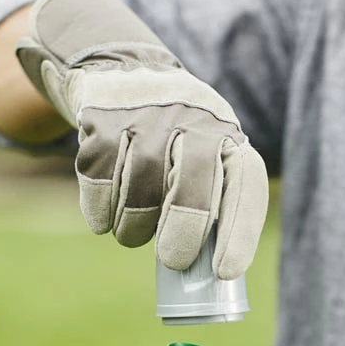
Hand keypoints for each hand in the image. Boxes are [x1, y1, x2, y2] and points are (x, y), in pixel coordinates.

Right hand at [15, 0, 268, 279]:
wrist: (120, 70)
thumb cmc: (174, 139)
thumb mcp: (206, 156)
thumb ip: (212, 202)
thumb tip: (210, 275)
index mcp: (226, 135)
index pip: (245, 182)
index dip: (239, 231)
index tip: (225, 272)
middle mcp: (190, 119)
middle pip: (192, 183)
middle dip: (182, 233)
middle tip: (173, 260)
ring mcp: (143, 115)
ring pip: (140, 185)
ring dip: (134, 226)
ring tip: (134, 234)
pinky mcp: (100, 118)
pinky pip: (99, 178)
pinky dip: (100, 209)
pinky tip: (104, 219)